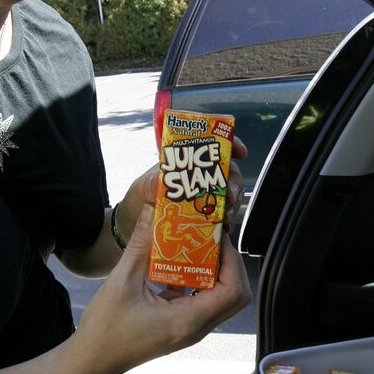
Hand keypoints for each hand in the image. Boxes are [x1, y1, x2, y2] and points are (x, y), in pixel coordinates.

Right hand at [74, 204, 251, 373]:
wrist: (91, 360)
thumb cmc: (105, 330)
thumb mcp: (121, 282)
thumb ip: (141, 246)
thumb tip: (153, 212)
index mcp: (188, 321)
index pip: (232, 291)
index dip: (231, 261)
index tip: (215, 237)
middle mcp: (195, 327)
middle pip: (234, 295)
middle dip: (228, 264)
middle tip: (210, 240)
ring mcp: (189, 328)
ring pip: (219, 297)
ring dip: (213, 270)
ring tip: (196, 245)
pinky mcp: (179, 325)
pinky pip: (200, 300)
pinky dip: (196, 279)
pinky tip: (177, 260)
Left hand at [114, 135, 248, 241]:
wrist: (133, 228)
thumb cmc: (137, 201)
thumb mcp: (140, 189)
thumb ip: (148, 184)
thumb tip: (158, 182)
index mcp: (186, 165)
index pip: (212, 149)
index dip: (230, 145)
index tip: (241, 151)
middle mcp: (198, 180)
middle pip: (227, 174)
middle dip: (234, 182)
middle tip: (230, 195)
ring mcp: (203, 200)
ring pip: (229, 196)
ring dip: (232, 204)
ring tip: (226, 216)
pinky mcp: (204, 219)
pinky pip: (221, 218)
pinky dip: (226, 222)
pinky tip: (223, 228)